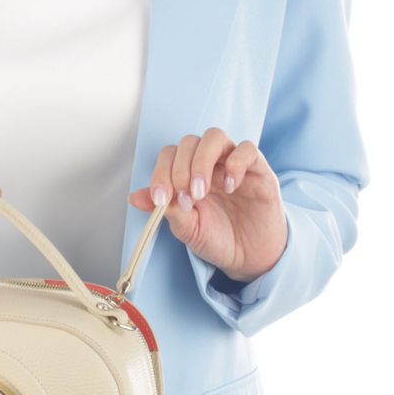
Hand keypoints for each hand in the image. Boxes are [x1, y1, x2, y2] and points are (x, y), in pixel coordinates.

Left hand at [129, 129, 286, 283]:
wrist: (250, 258)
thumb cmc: (218, 239)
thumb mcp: (187, 228)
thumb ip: (166, 210)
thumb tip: (134, 197)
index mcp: (189, 174)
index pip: (170, 155)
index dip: (161, 172)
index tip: (161, 199)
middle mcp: (210, 164)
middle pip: (189, 142)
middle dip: (180, 170)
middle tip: (185, 199)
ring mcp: (233, 164)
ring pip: (214, 136)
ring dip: (201, 161)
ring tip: (201, 192)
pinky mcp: (259, 170)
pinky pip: (248, 149)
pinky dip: (235, 163)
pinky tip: (230, 187)